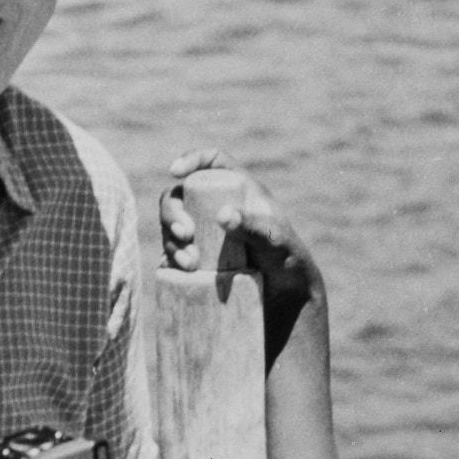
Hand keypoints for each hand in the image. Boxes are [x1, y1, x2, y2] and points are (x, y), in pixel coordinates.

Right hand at [160, 151, 325, 364]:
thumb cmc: (288, 261)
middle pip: (180, 196)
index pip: (212, 162)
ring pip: (172, 225)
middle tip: (185, 235)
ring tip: (189, 263)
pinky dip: (171, 257)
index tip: (176, 171)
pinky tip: (182, 269)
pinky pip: (172, 251)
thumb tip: (223, 216)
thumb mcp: (276, 242)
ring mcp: (203, 234)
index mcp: (239, 191)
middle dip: (172, 212)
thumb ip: (255, 227)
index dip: (192, 159)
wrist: (285, 298)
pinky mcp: (195, 258)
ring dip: (170, 239)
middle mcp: (216, 207)